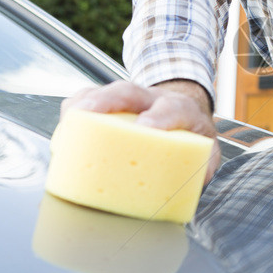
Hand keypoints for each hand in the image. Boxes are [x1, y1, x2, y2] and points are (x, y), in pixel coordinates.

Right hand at [62, 79, 220, 182]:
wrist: (182, 111)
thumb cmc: (189, 133)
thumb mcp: (206, 149)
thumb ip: (204, 165)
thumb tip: (195, 181)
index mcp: (179, 109)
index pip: (171, 108)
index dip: (159, 117)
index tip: (146, 127)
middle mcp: (151, 99)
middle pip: (128, 91)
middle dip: (108, 100)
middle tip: (92, 112)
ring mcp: (128, 99)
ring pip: (103, 91)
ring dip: (85, 103)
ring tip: (70, 120)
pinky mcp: (107, 103)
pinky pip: (87, 99)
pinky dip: (74, 111)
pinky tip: (66, 126)